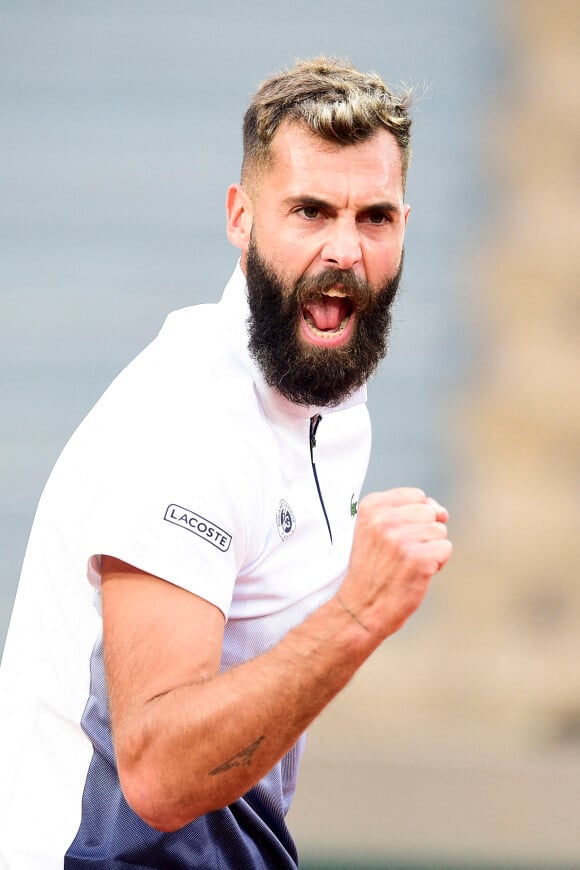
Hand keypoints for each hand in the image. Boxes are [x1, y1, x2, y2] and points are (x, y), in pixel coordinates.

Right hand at [338, 487, 451, 637]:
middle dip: (424, 533)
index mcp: (371, 506)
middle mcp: (385, 519)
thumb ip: (403, 510)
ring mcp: (401, 538)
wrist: (362, 607)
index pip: (416, 495)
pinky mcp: (419, 558)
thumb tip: (440, 510)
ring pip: (440, 530)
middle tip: (402, 554)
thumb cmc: (373, 568)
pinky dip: (437, 563)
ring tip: (408, 564)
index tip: (395, 537)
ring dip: (430, 549)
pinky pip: (446, 548)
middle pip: (430, 512)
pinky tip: (417, 573)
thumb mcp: (374, 529)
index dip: (414, 517)